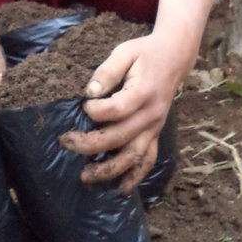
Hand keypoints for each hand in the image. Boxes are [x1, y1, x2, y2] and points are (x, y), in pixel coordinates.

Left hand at [59, 33, 184, 193]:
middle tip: (66, 142)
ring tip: (86, 176)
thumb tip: (89, 92)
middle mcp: (151, 114)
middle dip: (91, 144)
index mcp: (144, 92)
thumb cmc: (145, 53)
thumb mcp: (125, 52)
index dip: (96, 111)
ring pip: (134, 156)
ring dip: (110, 170)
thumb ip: (107, 71)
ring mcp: (155, 127)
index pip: (117, 109)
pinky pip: (148, 160)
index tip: (83, 105)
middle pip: (120, 136)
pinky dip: (135, 176)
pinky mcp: (156, 133)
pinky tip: (120, 189)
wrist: (174, 57)